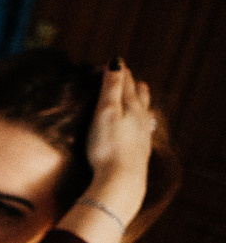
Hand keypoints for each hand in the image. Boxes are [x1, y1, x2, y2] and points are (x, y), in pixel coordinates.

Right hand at [84, 60, 153, 222]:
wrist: (120, 179)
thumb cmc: (108, 146)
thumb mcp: (105, 112)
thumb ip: (111, 87)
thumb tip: (117, 62)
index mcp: (131, 104)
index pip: (124, 79)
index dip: (112, 70)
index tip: (97, 68)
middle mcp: (141, 116)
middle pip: (138, 91)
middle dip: (127, 80)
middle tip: (118, 75)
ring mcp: (143, 132)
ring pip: (145, 108)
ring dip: (139, 97)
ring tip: (137, 91)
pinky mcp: (141, 148)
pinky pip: (145, 126)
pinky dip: (143, 118)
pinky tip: (145, 123)